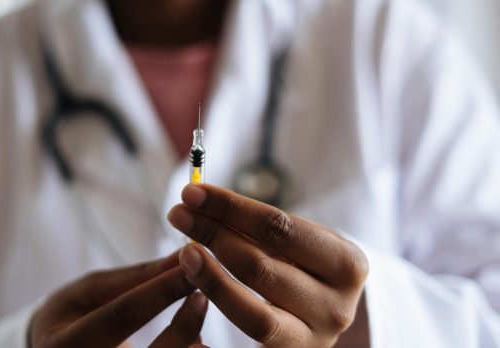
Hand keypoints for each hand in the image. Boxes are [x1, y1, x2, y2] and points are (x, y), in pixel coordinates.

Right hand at [29, 252, 207, 347]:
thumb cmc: (71, 316)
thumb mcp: (91, 291)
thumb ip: (135, 277)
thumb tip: (181, 256)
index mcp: (64, 345)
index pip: (120, 317)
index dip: (159, 291)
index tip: (189, 267)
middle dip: (182, 327)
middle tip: (203, 295)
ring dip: (189, 345)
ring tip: (199, 315)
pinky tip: (195, 340)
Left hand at [168, 184, 368, 346]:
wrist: (329, 311)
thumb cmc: (309, 264)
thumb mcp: (303, 240)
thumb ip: (261, 227)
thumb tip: (201, 204)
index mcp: (347, 264)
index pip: (279, 228)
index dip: (230, 208)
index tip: (193, 192)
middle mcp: (337, 307)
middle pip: (261, 268)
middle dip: (213, 236)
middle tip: (178, 215)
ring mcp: (315, 340)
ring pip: (254, 315)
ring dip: (210, 278)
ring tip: (184, 251)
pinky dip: (219, 332)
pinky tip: (192, 310)